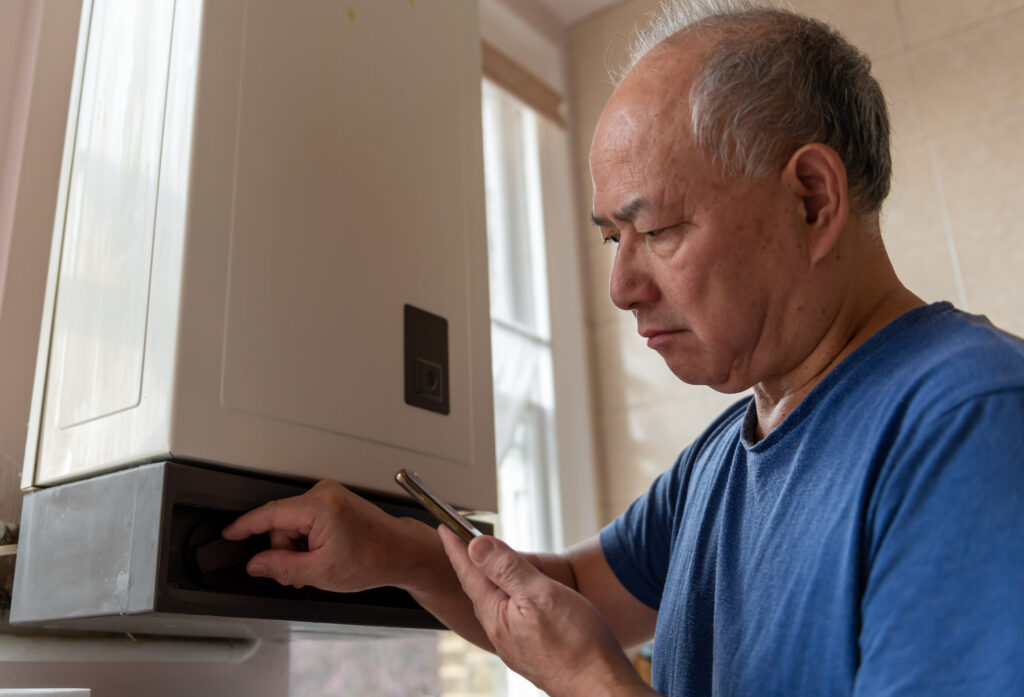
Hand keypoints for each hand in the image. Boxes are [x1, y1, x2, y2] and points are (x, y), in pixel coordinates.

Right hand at [222, 479, 426, 591]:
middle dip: (285, 550)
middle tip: (303, 572)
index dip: (245, 526)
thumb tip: (256, 564)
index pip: (270, 513)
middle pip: (281, 523)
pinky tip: (322, 554)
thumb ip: (282, 567)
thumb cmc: (373, 559)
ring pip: (292, 524)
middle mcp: (324, 493)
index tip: (228, 534)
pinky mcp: (333, 500)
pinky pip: (305, 520)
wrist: (400, 552)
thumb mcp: (321, 572)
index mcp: (320, 506)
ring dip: (298, 547)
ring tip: (319, 564)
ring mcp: (330, 494)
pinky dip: (308, 539)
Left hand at [439, 527, 654, 696]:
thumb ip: (506, 569)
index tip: (443, 528)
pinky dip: (516, 597)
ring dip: (501, 579)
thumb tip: (475, 547)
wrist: (601, 688)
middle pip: (482, 589)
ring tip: (513, 562)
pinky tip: (532, 596)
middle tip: (474, 538)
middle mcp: (501, 634)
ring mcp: (517, 646)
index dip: (457, 548)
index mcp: (497, 616)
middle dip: (478, 562)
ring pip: (500, 603)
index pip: (470, 574)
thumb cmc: (577, 643)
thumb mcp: (540, 594)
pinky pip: (515, 617)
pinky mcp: (534, 653)